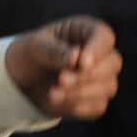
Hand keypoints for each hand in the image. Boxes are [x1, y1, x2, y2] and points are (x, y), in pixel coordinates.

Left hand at [5, 16, 121, 118]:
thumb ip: (53, 50)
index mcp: (84, 31)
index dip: (97, 49)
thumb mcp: (34, 46)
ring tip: (52, 93)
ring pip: (107, 87)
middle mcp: (99, 53)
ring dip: (79, 92)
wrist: (23, 81)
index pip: (104, 36)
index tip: (82, 63)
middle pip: (112, 63)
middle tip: (62, 80)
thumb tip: (75, 56)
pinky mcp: (97, 99)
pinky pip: (97, 105)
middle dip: (87, 74)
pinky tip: (57, 101)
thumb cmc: (30, 54)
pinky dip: (77, 105)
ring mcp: (102, 77)